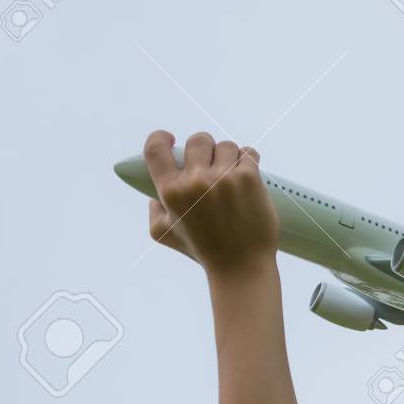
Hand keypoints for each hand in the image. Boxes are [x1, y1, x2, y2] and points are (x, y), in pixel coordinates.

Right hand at [142, 130, 278, 274]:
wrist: (241, 266)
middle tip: (211, 164)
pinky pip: (249, 152)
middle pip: (198, 140)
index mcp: (170, 192)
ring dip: (229, 156)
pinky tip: (247, 171)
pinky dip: (249, 159)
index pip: (155, 149)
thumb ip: (154, 210)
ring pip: (226, 145)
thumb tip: (155, 194)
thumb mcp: (165, 234)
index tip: (172, 140)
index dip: (160, 137)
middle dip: (205, 148)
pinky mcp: (249, 179)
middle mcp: (195, 182)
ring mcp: (223, 178)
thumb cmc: (203, 250)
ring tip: (232, 174)